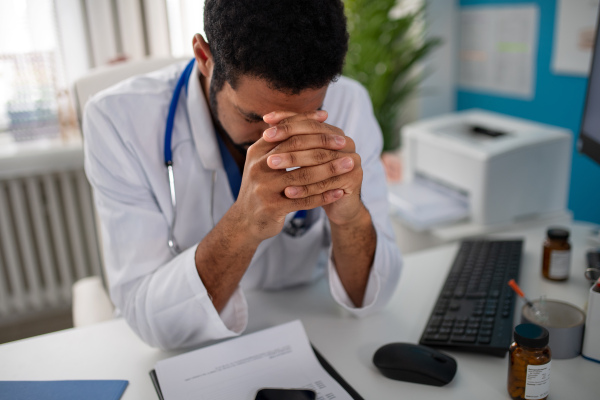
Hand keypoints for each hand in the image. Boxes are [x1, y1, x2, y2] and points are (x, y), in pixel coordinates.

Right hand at [231, 111, 349, 240]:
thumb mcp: (267, 160)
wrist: (245, 221)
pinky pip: (304, 200)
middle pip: (296, 151)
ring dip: (330, 170)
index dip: (308, 125)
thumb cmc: (264, 186)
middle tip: (345, 143)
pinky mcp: (272, 208)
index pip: (286, 131)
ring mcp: (264, 188)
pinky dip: (324, 196)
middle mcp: (258, 167)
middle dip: (323, 146)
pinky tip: (340, 192)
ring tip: (350, 165)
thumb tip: (318, 116)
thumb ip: (285, 140)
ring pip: (303, 175)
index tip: (330, 120)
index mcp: (257, 151)